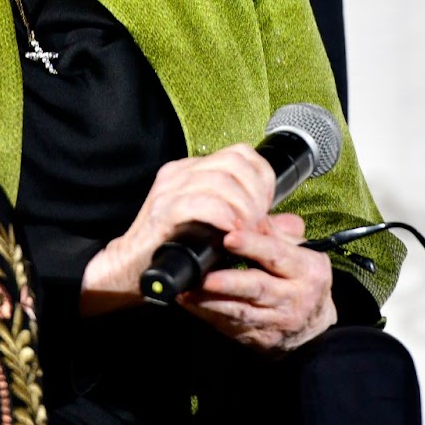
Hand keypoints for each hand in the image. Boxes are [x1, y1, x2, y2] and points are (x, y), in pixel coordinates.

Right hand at [81, 144, 275, 315]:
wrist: (131, 270)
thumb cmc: (176, 251)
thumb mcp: (223, 232)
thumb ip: (256, 225)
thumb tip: (294, 225)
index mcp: (194, 171)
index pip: (240, 154)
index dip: (262, 179)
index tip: (265, 209)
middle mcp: (182, 173)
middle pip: (234, 163)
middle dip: (256, 195)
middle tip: (257, 224)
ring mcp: (170, 189)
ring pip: (219, 180)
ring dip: (242, 208)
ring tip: (246, 232)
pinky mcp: (162, 211)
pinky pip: (198, 202)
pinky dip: (221, 216)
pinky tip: (230, 232)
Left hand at [179, 211, 337, 353]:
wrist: (313, 327)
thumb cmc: (301, 277)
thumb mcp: (300, 251)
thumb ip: (274, 231)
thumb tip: (246, 212)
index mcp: (307, 270)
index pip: (277, 255)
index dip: (253, 246)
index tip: (229, 237)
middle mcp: (294, 298)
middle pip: (258, 288)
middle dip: (229, 283)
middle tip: (204, 276)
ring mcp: (276, 321)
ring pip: (241, 311)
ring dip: (211, 301)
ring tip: (188, 290)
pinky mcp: (260, 338)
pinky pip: (231, 326)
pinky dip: (208, 315)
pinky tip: (190, 303)